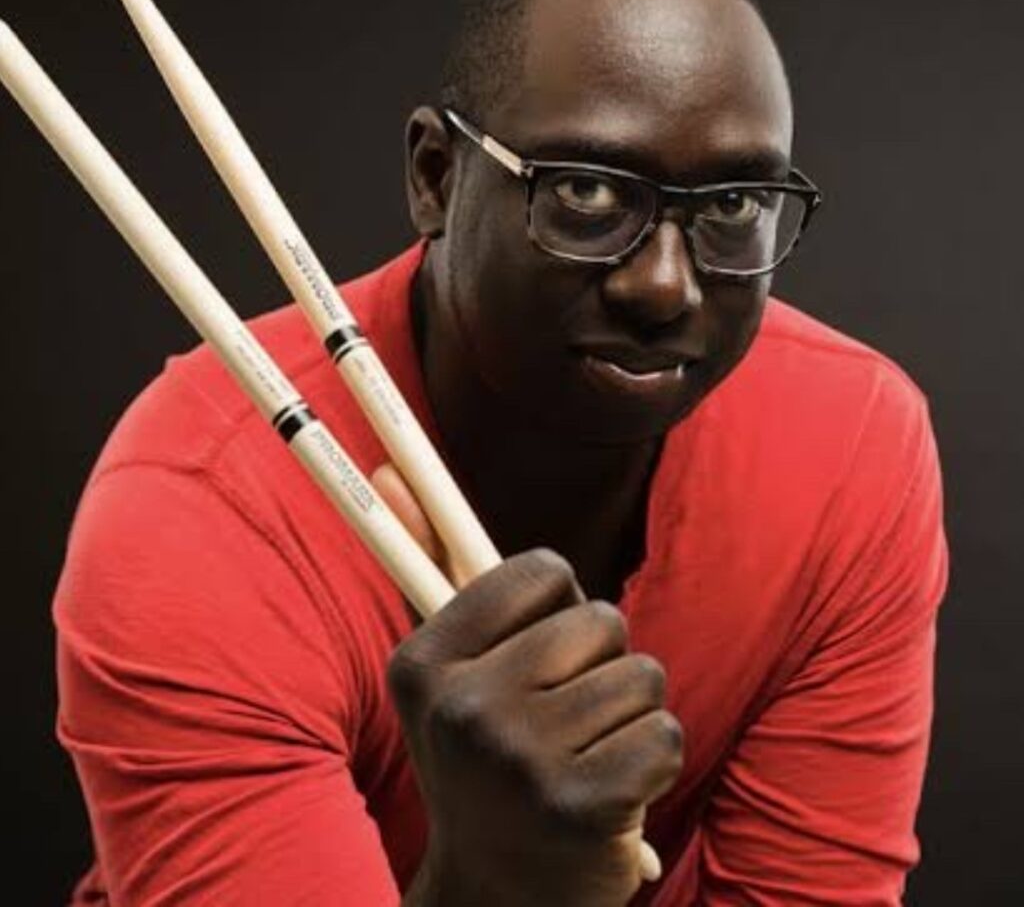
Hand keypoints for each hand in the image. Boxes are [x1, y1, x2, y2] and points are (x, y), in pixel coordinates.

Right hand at [374, 464, 683, 906]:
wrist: (500, 901)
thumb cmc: (488, 760)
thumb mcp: (449, 674)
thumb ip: (428, 565)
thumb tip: (387, 466)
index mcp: (425, 664)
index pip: (540, 570)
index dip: (558, 604)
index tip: (543, 645)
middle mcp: (462, 707)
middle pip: (601, 619)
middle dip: (601, 664)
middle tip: (563, 719)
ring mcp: (518, 760)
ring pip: (642, 673)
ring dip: (630, 713)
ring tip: (585, 756)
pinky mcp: (581, 807)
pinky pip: (665, 731)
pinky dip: (653, 760)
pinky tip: (611, 796)